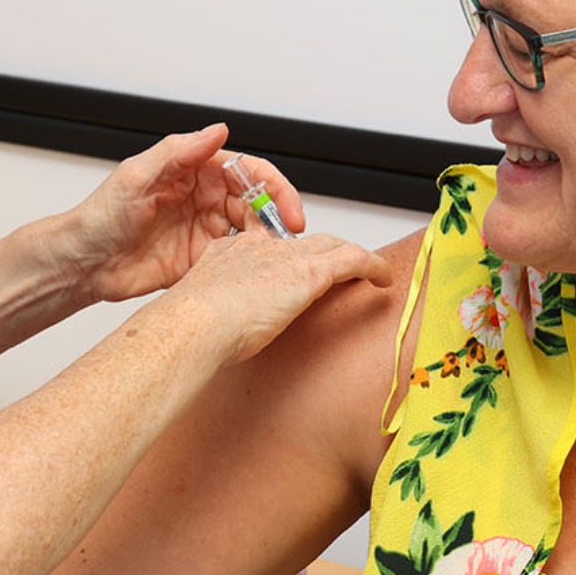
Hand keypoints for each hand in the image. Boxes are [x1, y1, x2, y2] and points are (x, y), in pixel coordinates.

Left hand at [55, 124, 309, 301]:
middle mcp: (204, 198)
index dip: (274, 187)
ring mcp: (204, 231)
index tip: (288, 207)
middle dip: (279, 216)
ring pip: (252, 231)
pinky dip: (252, 263)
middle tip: (290, 237)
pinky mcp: (202, 261)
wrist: (83, 263)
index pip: (248, 171)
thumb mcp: (136, 175)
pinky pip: (237, 260)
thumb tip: (219, 131)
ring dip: (269, 241)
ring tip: (277, 256)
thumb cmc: (100, 215)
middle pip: (258, 202)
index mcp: (194, 171)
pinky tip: (257, 270)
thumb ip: (179, 151)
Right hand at [148, 226, 391, 363]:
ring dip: (351, 257)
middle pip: (302, 241)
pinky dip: (373, 265)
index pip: (267, 248)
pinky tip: (384, 278)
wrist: (193, 325)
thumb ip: (219, 316)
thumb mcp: (203, 317)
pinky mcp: (309, 270)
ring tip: (367, 273)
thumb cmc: (191, 330)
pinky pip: (354, 258)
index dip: (285, 259)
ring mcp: (285, 256)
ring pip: (331, 244)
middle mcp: (259, 247)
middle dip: (322, 251)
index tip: (293, 277)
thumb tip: (229, 333)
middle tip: (338, 270)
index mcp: (230, 252)